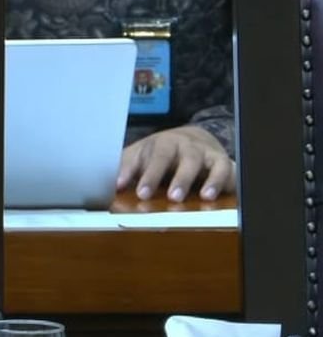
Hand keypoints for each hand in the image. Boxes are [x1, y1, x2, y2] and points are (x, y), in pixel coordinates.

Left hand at [116, 125, 234, 201]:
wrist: (197, 139)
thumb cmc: (164, 153)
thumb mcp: (142, 157)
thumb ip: (127, 169)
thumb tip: (113, 186)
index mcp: (159, 144)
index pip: (144, 156)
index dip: (131, 171)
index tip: (121, 186)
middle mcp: (180, 145)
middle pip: (165, 156)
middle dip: (154, 175)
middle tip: (145, 195)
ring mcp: (201, 152)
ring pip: (193, 161)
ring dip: (185, 179)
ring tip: (178, 198)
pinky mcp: (222, 162)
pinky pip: (223, 170)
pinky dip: (217, 182)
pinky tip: (209, 196)